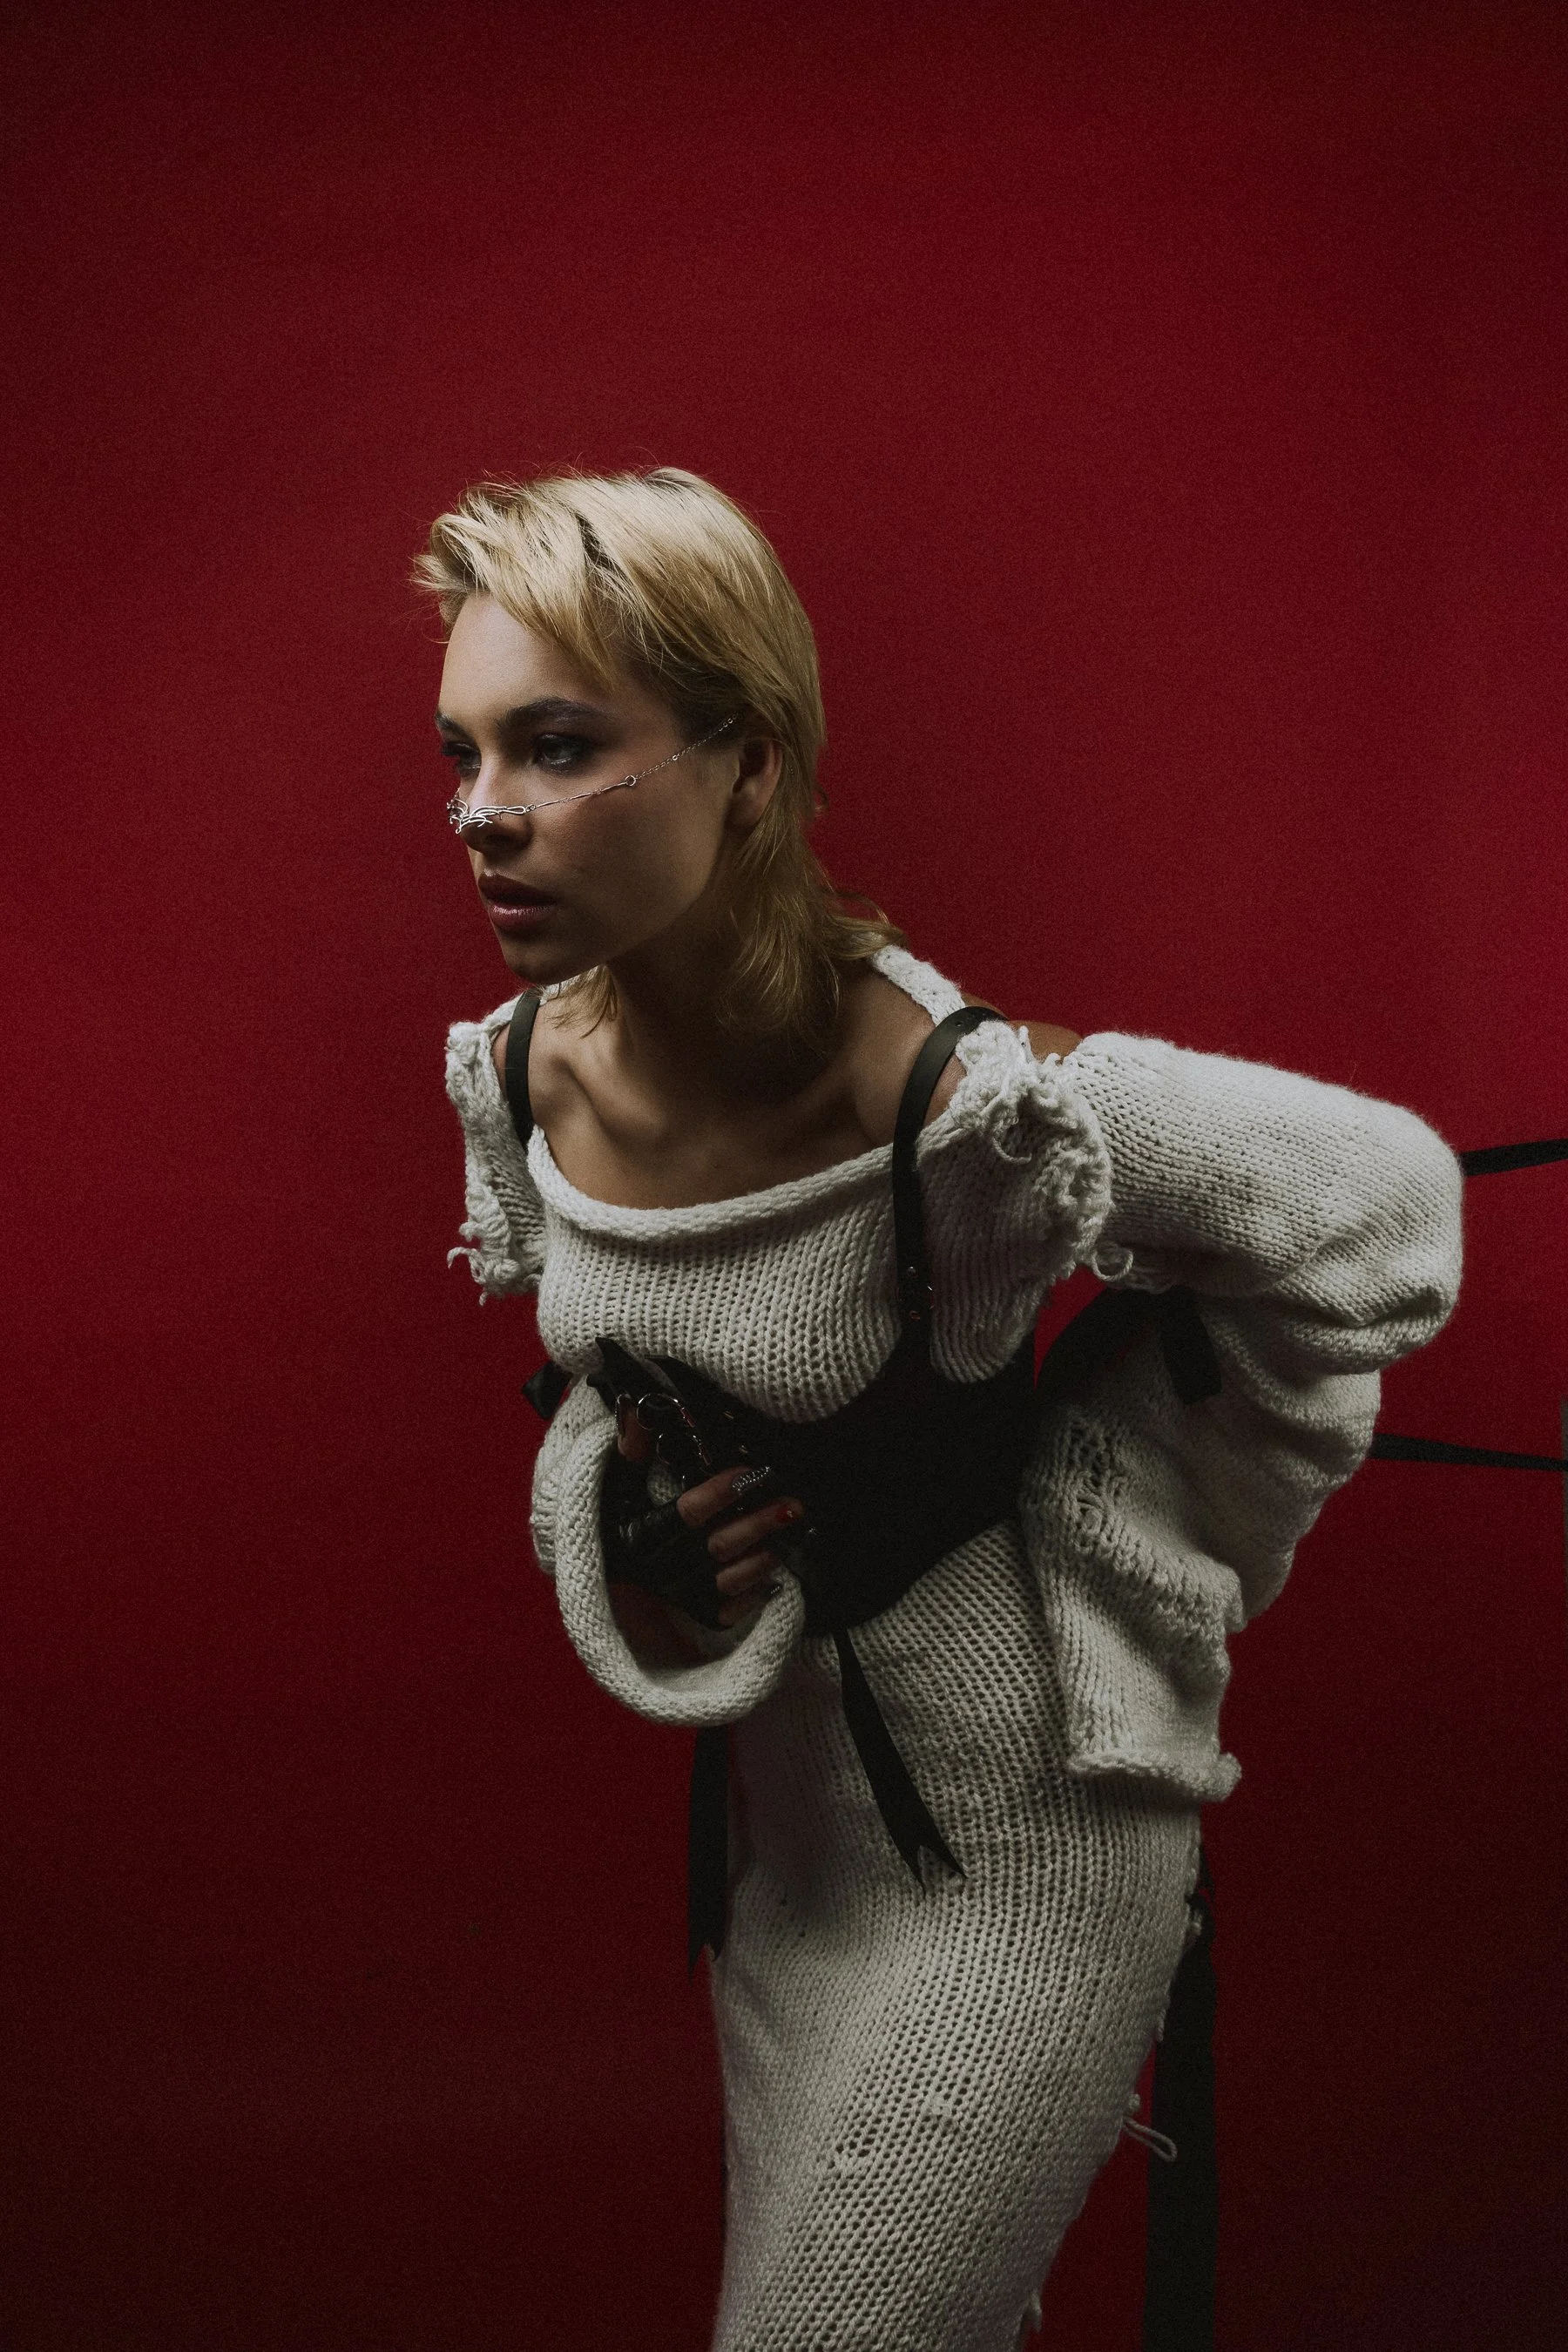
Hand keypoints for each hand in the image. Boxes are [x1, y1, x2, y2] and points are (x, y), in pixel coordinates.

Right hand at [612, 1402, 805, 1630]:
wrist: (609, 1567)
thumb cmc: (617, 1514)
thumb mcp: (619, 1480)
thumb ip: (632, 1446)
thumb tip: (637, 1406)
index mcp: (643, 1533)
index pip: (688, 1514)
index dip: (720, 1493)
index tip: (748, 1471)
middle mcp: (661, 1568)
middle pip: (717, 1547)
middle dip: (758, 1524)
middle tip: (792, 1503)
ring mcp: (678, 1593)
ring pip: (728, 1580)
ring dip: (763, 1556)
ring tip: (790, 1530)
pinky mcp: (693, 1611)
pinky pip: (729, 1611)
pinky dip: (753, 1595)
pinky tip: (776, 1573)